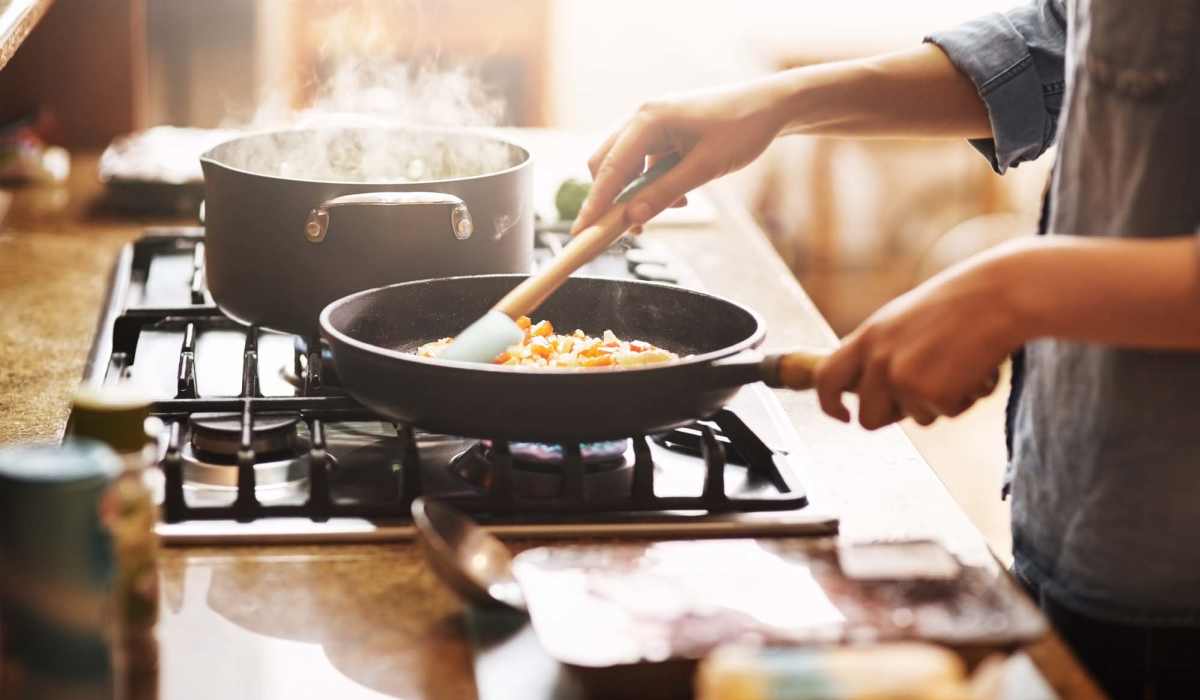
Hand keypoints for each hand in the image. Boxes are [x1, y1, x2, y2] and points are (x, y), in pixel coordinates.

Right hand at [570, 80, 789, 234]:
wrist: (770, 107)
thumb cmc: (742, 130)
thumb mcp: (704, 168)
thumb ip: (665, 193)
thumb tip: (632, 218)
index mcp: (648, 120)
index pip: (609, 169)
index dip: (594, 204)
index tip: (581, 232)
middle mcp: (642, 117)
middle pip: (607, 165)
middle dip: (614, 199)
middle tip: (628, 230)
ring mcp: (651, 122)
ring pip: (625, 165)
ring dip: (638, 193)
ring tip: (672, 208)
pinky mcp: (663, 131)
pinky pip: (644, 162)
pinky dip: (652, 183)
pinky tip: (680, 195)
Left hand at [815, 244, 1027, 429]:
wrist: (998, 296)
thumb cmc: (959, 304)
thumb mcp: (903, 320)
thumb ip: (881, 351)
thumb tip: (867, 388)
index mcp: (867, 337)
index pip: (827, 379)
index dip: (829, 404)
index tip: (842, 416)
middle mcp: (878, 360)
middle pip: (868, 418)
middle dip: (895, 416)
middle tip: (926, 392)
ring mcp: (902, 379)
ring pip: (914, 420)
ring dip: (937, 403)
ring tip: (958, 365)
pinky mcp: (932, 395)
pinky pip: (946, 415)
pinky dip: (964, 400)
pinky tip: (975, 370)